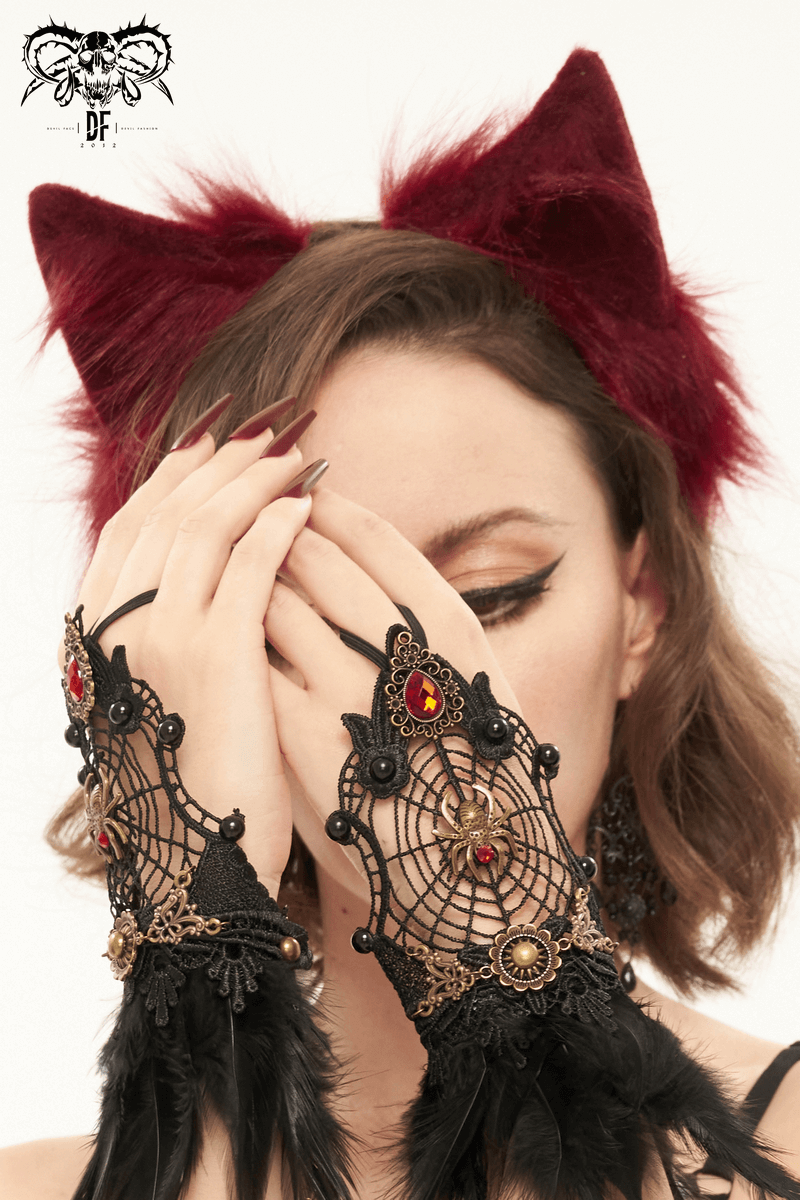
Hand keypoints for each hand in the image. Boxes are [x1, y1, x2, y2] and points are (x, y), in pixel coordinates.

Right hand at [62, 406, 314, 894]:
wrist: (196, 868)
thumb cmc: (188, 792)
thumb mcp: (156, 707)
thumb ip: (163, 641)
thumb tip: (197, 587)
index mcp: (95, 633)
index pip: (134, 527)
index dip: (177, 478)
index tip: (216, 446)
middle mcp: (115, 624)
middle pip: (167, 513)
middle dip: (220, 463)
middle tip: (265, 432)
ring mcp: (159, 634)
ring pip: (205, 527)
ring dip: (252, 482)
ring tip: (292, 455)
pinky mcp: (213, 653)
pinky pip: (247, 567)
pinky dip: (275, 528)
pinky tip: (304, 507)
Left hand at [264, 487, 527, 900]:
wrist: (462, 874)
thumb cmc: (472, 772)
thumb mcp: (475, 680)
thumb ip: (420, 619)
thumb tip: (352, 555)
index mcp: (451, 628)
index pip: (375, 537)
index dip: (330, 509)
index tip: (306, 497)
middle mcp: (401, 651)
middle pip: (315, 558)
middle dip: (278, 537)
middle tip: (260, 536)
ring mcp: (345, 694)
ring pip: (272, 603)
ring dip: (250, 586)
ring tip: (244, 592)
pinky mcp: (298, 739)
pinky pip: (253, 664)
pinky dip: (239, 644)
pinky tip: (234, 648)